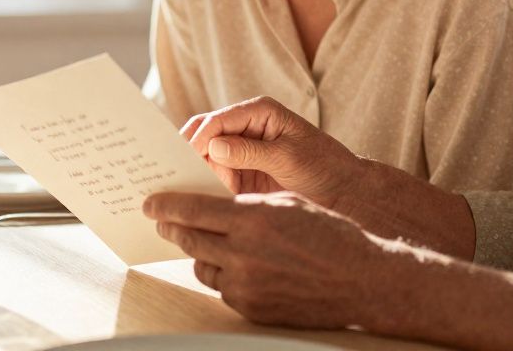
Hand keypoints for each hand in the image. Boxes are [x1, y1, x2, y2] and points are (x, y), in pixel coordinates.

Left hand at [145, 191, 512, 349]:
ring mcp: (246, 286)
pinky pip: (224, 290)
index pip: (192, 210)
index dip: (166, 206)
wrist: (363, 280)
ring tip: (203, 243)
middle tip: (163, 221)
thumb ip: (246, 204)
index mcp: (251, 219)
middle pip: (190, 239)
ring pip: (203, 266)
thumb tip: (212, 206)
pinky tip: (234, 267)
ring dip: (200, 253)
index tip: (149, 203)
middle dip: (174, 228)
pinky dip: (224, 276)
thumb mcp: (287, 203)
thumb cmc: (330, 233)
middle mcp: (243, 254)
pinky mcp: (252, 310)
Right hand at [181, 96, 362, 207]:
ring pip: (206, 158)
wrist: (344, 192)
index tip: (186, 158)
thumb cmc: (324, 166)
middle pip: (206, 135)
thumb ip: (251, 152)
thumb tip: (214, 146)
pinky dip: (207, 187)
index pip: (219, 119)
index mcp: (259, 111)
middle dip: (191, 154)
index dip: (200, 137)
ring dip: (198, 173)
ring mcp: (242, 150)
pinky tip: (201, 200)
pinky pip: (215, 176)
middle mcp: (246, 127)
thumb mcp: (289, 158)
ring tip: (187, 191)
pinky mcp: (241, 172)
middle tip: (176, 175)